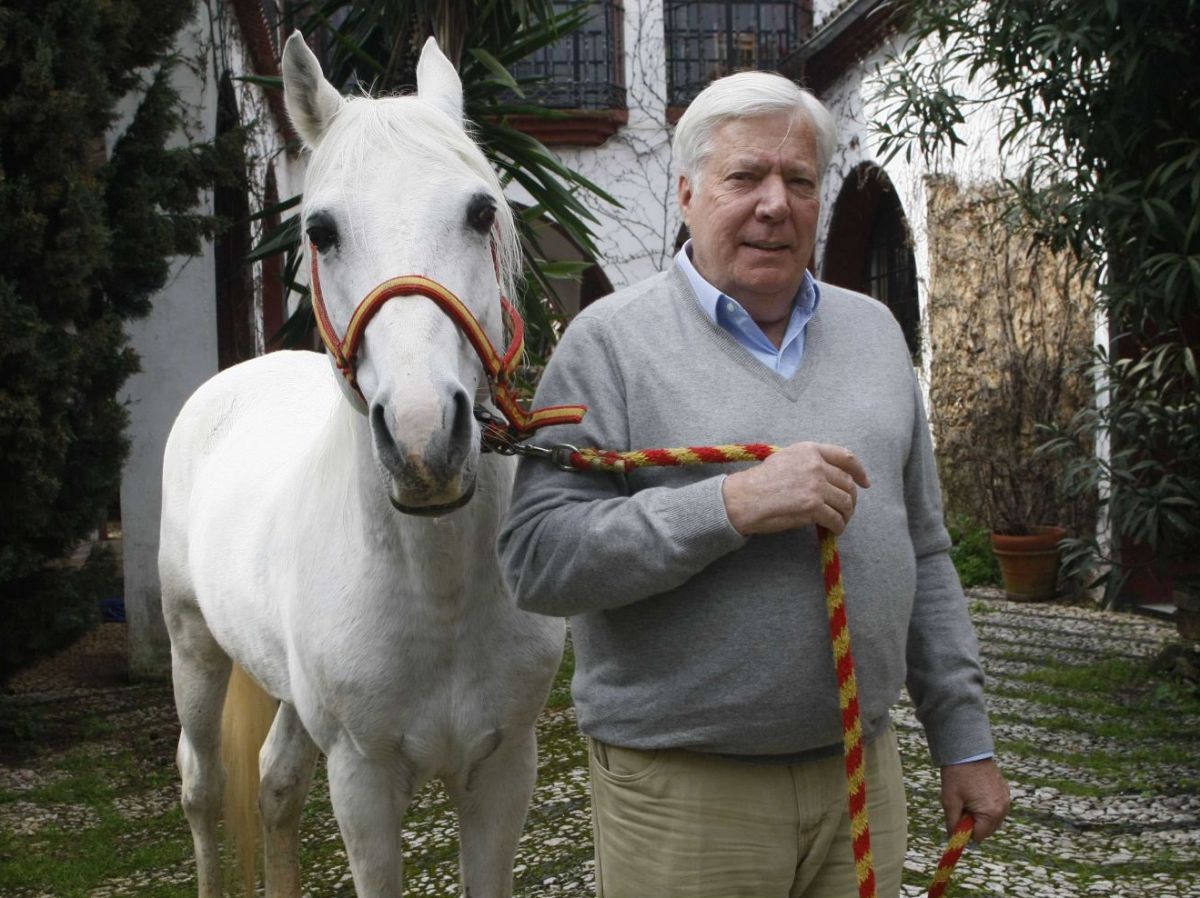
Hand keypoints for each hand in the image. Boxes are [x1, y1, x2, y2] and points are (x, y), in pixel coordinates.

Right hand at [721, 442, 869, 535]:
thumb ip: (809, 462)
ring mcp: (815, 486)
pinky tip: (833, 530)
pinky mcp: (813, 506)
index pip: (846, 457)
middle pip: (848, 483)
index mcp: (810, 450)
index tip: (865, 483)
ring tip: (839, 521)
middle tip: (846, 510)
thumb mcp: (786, 459)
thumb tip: (830, 477)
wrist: (744, 498)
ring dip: (846, 515)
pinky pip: (835, 519)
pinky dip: (838, 526)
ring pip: (845, 502)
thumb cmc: (760, 481)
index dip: (860, 472)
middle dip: (851, 499)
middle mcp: (816, 465)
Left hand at [940, 758, 1010, 841]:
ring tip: (969, 797)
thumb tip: (953, 837)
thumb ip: (952, 823)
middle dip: (974, 823)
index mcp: (991, 813)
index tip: (957, 816)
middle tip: (962, 805)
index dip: (966, 830)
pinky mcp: (1005, 791)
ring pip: (992, 818)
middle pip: (987, 829)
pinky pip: (996, 807)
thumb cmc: (957, 776)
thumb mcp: (950, 801)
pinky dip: (986, 805)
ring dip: (980, 814)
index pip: (979, 836)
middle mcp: (1003, 808)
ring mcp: (1006, 799)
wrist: (967, 751)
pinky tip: (975, 791)